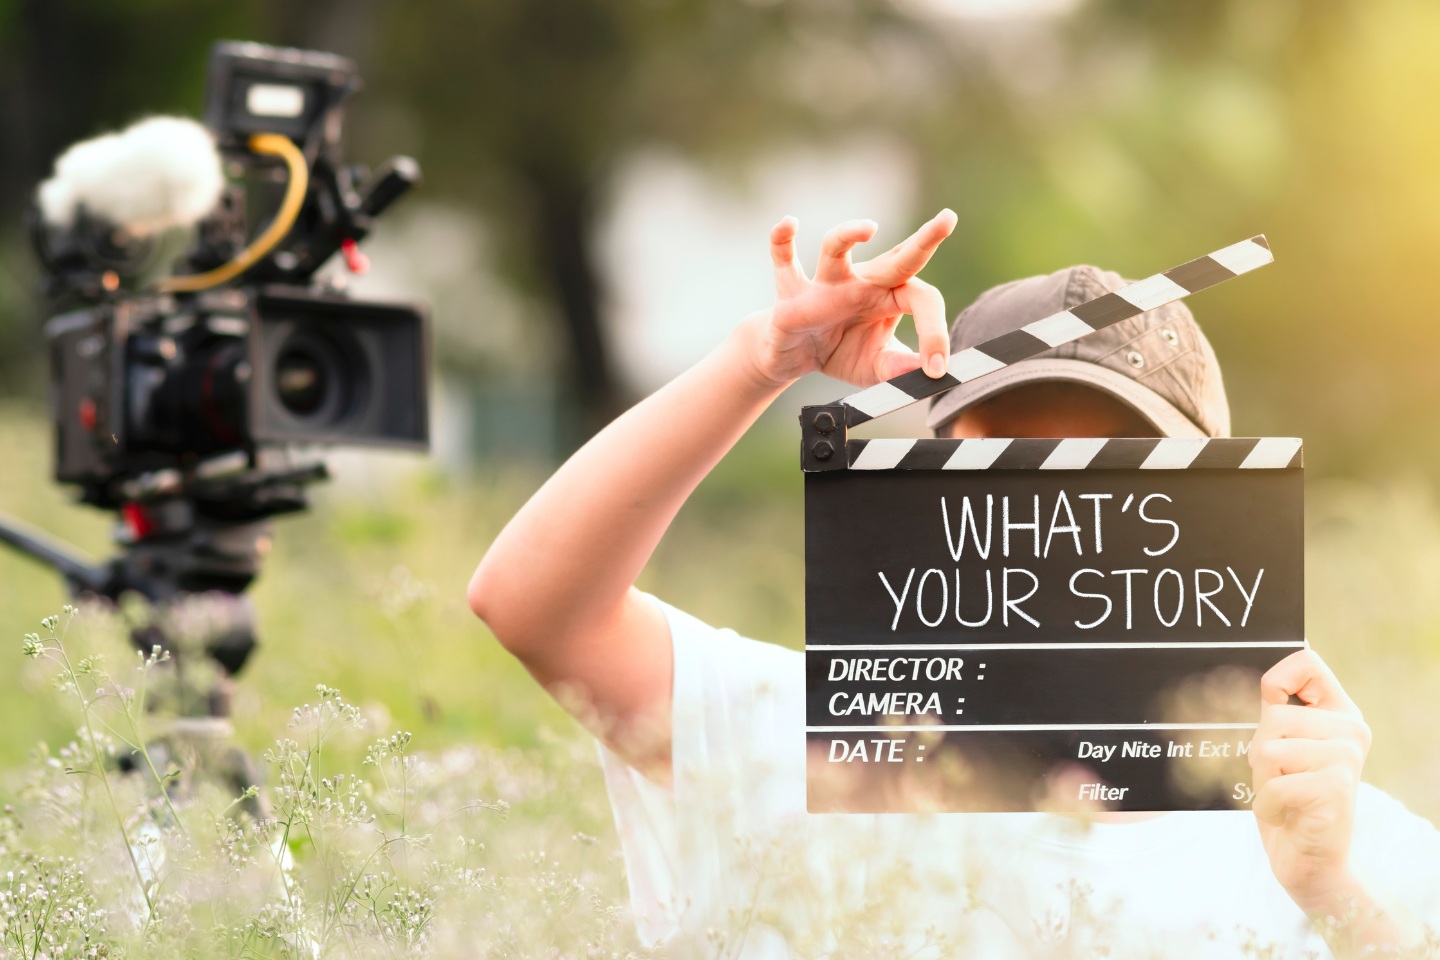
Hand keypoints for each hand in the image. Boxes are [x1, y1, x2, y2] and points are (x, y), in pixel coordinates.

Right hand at [745, 209, 956, 388]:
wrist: (795, 357)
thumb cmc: (842, 352)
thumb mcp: (875, 366)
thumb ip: (898, 368)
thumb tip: (926, 374)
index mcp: (891, 297)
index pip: (922, 301)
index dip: (934, 333)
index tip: (937, 369)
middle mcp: (863, 282)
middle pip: (897, 257)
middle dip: (924, 238)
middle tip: (948, 219)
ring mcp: (827, 283)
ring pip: (835, 250)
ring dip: (849, 235)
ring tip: (869, 228)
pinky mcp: (792, 292)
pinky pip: (784, 259)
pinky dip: (781, 241)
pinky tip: (788, 223)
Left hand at [1248, 648, 1371, 914]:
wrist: (1310, 860)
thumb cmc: (1288, 800)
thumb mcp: (1278, 748)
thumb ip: (1275, 710)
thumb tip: (1264, 677)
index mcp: (1339, 714)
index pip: (1307, 662)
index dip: (1276, 679)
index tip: (1271, 705)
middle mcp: (1350, 731)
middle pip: (1273, 714)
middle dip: (1261, 753)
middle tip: (1283, 779)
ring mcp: (1347, 756)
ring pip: (1268, 748)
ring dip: (1264, 780)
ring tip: (1287, 797)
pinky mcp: (1335, 786)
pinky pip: (1274, 783)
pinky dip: (1269, 805)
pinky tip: (1290, 815)